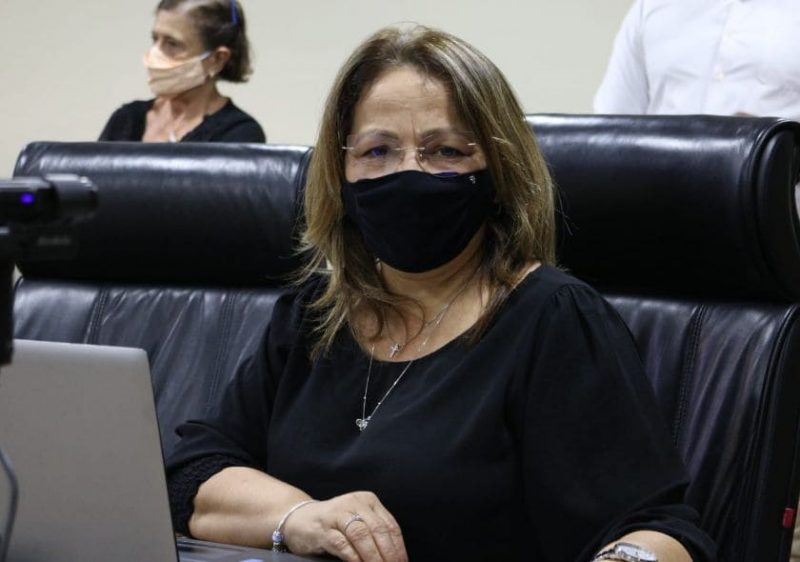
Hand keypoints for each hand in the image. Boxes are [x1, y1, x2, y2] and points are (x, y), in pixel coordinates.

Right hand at [282, 490, 407, 561]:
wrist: (298, 519)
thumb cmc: (334, 524)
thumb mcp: (358, 521)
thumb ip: (375, 533)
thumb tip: (395, 556)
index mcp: (367, 501)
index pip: (390, 526)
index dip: (399, 548)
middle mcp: (354, 503)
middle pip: (378, 530)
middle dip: (389, 554)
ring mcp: (337, 515)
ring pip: (361, 535)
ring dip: (373, 557)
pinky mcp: (323, 529)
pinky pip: (342, 544)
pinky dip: (354, 558)